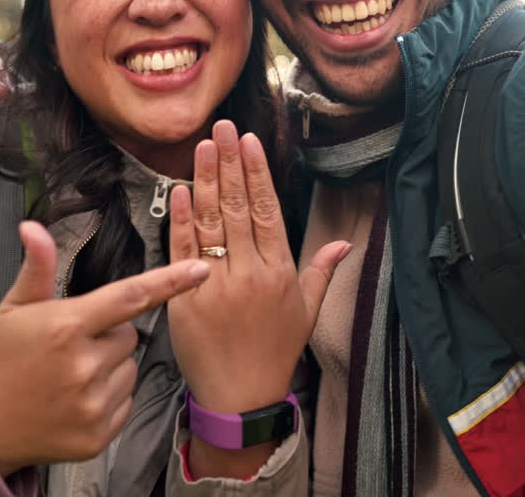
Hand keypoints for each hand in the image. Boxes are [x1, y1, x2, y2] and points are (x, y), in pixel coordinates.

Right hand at [0, 221, 210, 474]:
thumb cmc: (2, 360)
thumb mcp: (14, 308)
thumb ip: (36, 267)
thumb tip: (33, 227)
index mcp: (66, 327)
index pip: (130, 296)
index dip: (170, 281)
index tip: (200, 269)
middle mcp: (83, 365)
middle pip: (129, 335)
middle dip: (108, 335)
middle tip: (72, 346)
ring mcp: (92, 403)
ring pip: (130, 368)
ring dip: (110, 367)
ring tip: (71, 374)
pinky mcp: (98, 435)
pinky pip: (125, 401)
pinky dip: (108, 398)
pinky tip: (76, 399)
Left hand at [167, 121, 350, 474]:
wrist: (240, 397)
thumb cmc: (275, 352)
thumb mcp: (307, 312)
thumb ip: (321, 271)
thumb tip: (344, 243)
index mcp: (279, 272)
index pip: (268, 212)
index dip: (257, 174)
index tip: (251, 143)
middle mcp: (249, 274)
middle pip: (238, 208)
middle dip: (229, 163)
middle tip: (224, 127)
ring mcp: (216, 285)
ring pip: (210, 223)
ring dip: (204, 181)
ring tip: (202, 147)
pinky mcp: (186, 298)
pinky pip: (182, 251)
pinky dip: (180, 219)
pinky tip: (179, 190)